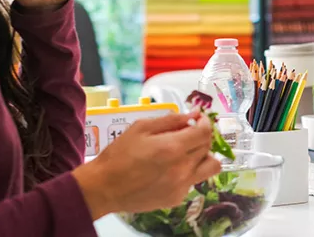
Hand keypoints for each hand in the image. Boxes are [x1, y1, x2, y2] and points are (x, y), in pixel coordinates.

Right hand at [73, 111, 221, 218]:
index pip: (205, 132)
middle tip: (188, 133)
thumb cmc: (118, 155)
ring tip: (186, 153)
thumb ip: (171, 120)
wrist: (103, 188)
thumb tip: (193, 115)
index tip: (198, 119)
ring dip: (202, 156)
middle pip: (208, 147)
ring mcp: (182, 186)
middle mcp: (182, 169)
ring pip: (209, 167)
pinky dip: (188, 172)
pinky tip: (171, 169)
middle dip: (201, 136)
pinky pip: (194, 181)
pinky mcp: (177, 198)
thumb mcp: (141, 128)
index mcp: (173, 148)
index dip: (204, 122)